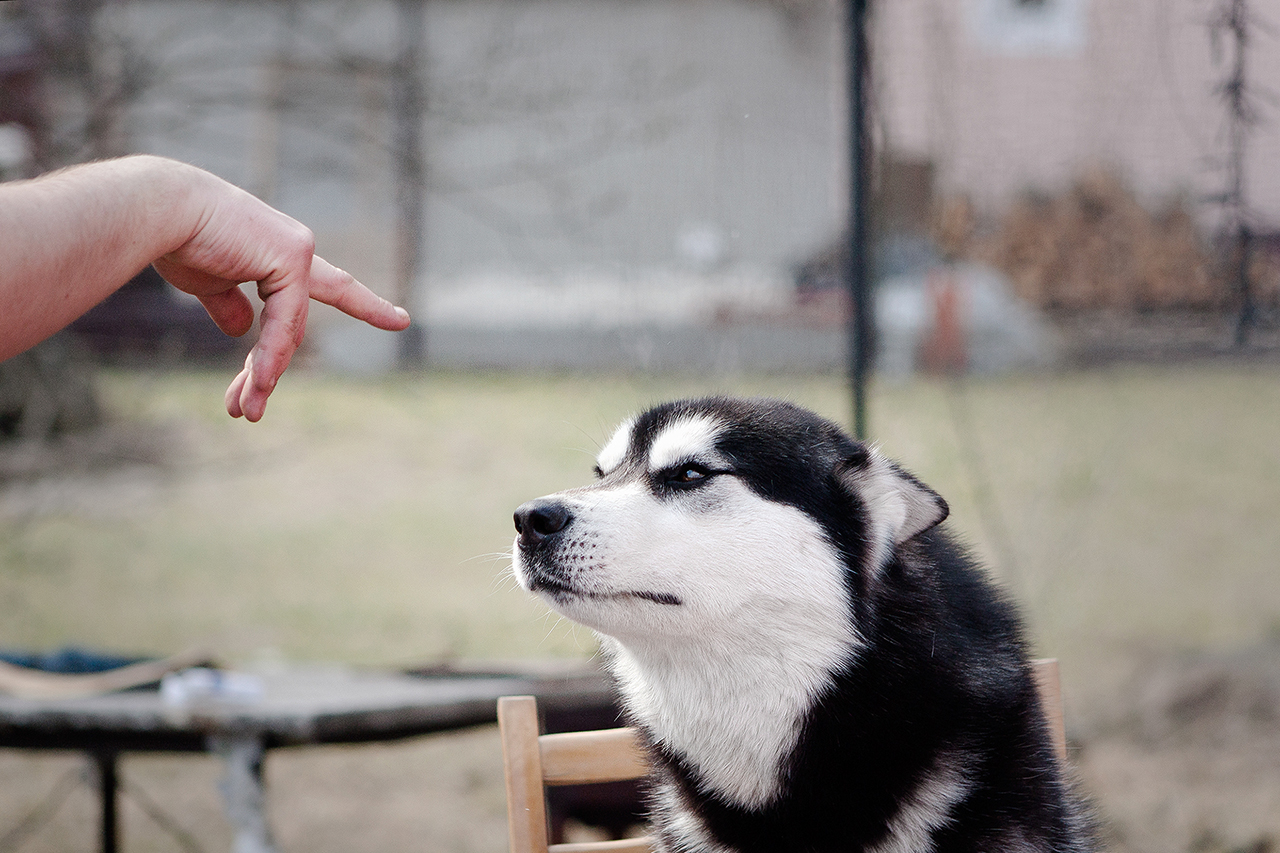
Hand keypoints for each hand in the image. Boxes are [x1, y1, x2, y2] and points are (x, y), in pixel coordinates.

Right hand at [151, 165, 410, 420]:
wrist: (159, 210)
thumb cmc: (177, 240)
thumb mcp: (206, 282)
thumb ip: (230, 305)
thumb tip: (243, 332)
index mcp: (279, 253)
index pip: (329, 286)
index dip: (364, 304)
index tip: (402, 321)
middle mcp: (297, 249)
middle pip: (293, 326)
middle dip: (268, 371)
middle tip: (250, 413)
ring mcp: (299, 251)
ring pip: (288, 331)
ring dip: (262, 375)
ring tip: (244, 412)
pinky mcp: (292, 257)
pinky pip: (285, 321)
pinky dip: (270, 354)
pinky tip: (261, 382)